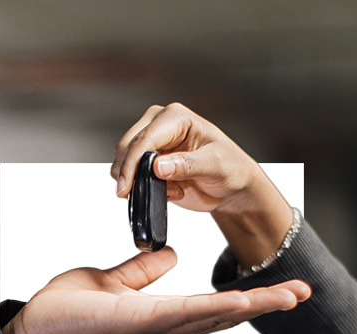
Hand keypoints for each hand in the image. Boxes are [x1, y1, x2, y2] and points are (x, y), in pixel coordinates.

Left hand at [3, 247, 309, 333]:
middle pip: (224, 317)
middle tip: (303, 292)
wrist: (37, 330)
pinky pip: (181, 314)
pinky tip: (237, 303)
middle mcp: (165, 328)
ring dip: (250, 308)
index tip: (280, 288)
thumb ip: (143, 271)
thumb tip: (169, 256)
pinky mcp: (136, 324)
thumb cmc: (71, 310)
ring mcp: (153, 330)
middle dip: (265, 305)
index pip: (213, 307)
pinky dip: (212, 310)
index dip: (248, 299)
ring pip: (211, 318)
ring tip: (286, 296)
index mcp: (162, 317)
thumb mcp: (115, 282)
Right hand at [111, 103, 294, 267]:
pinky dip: (143, 187)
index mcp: (176, 118)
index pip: (145, 138)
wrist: (232, 187)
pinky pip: (131, 175)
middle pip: (127, 147)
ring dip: (140, 182)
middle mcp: (160, 125)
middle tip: (150, 192)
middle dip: (132, 173)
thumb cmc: (230, 169)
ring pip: (124, 161)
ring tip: (172, 189)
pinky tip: (169, 191)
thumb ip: (187, 165)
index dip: (132, 163)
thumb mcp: (215, 166)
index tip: (126, 186)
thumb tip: (157, 166)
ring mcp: (153, 143)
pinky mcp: (149, 161)